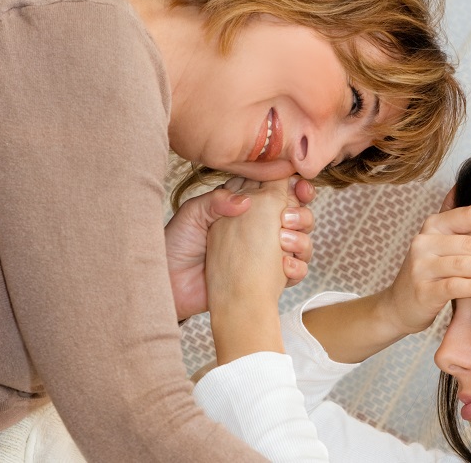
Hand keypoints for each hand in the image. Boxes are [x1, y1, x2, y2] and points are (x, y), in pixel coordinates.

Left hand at [165, 176, 314, 320]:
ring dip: (301, 239)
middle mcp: (259, 228)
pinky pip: (296, 270)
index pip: (276, 190)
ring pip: (301, 240)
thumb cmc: (176, 247)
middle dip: (302, 212)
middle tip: (288, 216)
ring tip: (284, 240)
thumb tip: (246, 201)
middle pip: (296, 214)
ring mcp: (265, 253)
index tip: (297, 186)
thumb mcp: (192, 215)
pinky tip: (284, 266)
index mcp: (244, 206)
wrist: (169, 285)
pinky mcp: (268, 277)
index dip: (292, 186)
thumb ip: (217, 201)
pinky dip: (297, 267)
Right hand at [377, 199, 470, 335]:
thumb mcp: (442, 246)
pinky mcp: (423, 291)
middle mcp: (424, 242)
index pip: (467, 216)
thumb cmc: (431, 274)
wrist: (399, 305)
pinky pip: (453, 286)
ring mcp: (421, 266)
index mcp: (433, 226)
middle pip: (469, 242)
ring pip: (462, 263)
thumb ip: (463, 229)